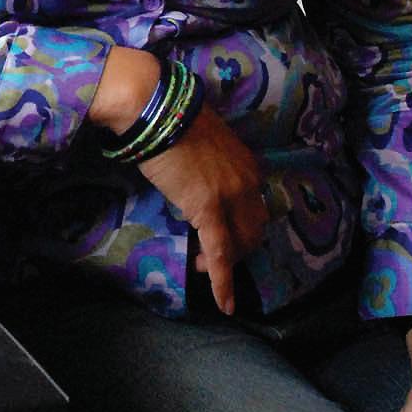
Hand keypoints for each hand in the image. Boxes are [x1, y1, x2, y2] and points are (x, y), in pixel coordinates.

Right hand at [138, 103, 268, 315]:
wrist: (157, 107)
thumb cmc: (171, 118)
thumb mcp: (203, 141)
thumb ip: (210, 163)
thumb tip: (196, 175)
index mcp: (247, 166)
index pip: (253, 208)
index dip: (239, 228)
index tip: (221, 234)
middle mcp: (247, 182)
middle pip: (252, 230)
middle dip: (236, 249)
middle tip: (209, 255)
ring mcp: (231, 196)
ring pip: (239, 244)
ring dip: (224, 261)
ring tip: (200, 265)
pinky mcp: (209, 209)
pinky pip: (220, 254)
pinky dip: (222, 282)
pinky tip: (224, 303)